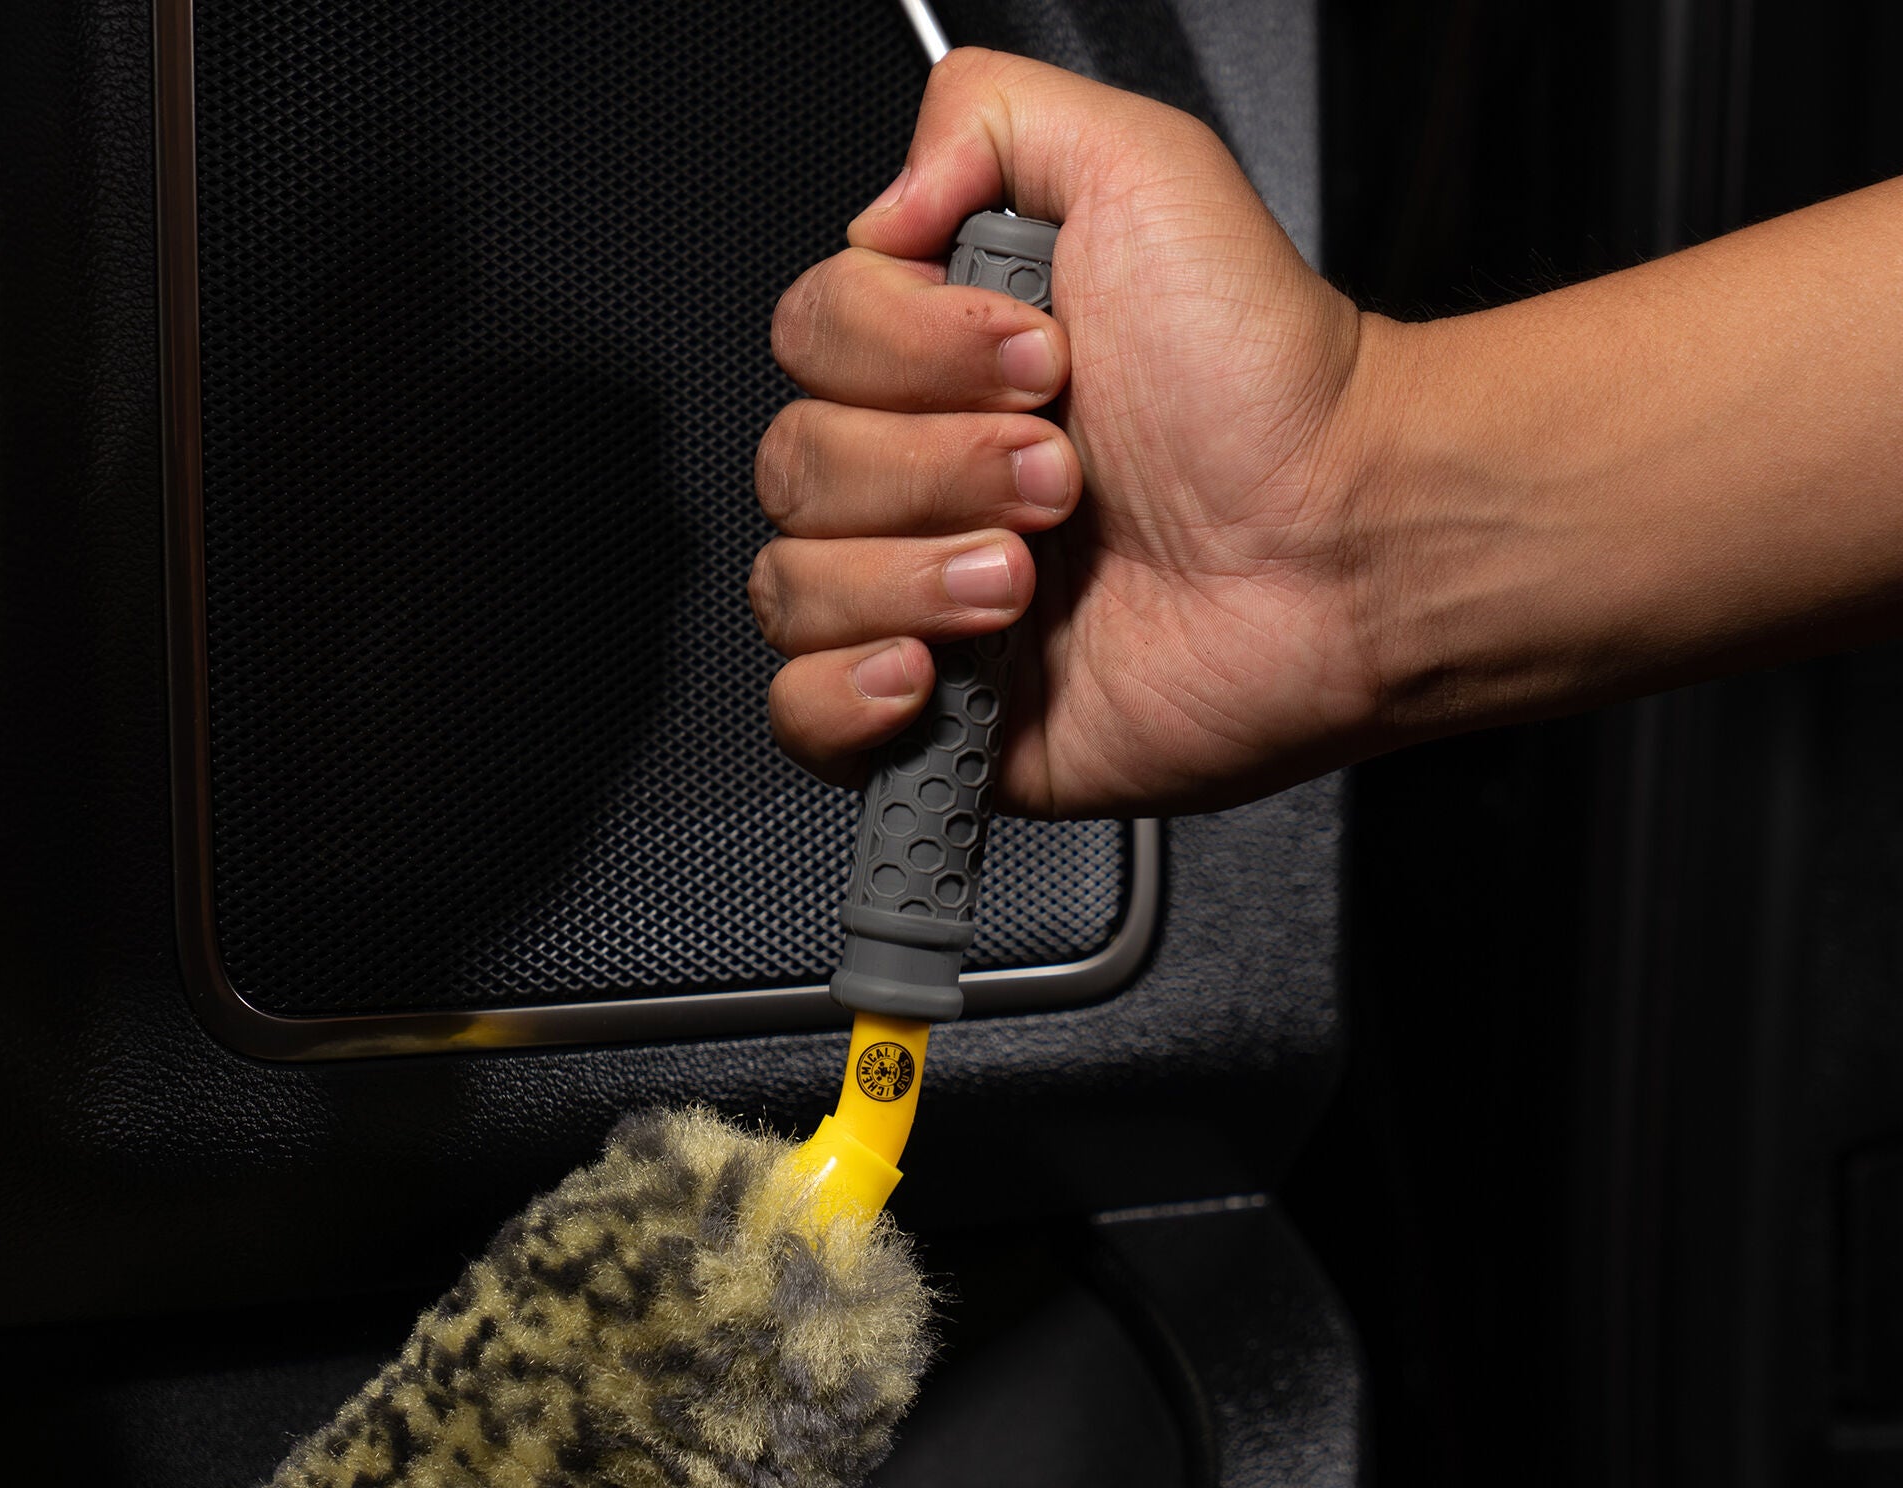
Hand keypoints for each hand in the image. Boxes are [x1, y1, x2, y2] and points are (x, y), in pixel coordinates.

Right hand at [748, 48, 1376, 818]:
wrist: (1343, 548)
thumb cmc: (1269, 386)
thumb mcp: (1144, 168)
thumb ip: (988, 119)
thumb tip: (882, 204)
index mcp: (946, 365)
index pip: (810, 339)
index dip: (905, 351)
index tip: (1041, 360)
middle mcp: (925, 481)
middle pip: (795, 466)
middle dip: (933, 469)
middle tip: (1063, 475)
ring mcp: (928, 603)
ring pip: (791, 589)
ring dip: (910, 574)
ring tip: (1029, 578)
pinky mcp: (945, 721)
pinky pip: (803, 719)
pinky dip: (841, 695)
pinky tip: (928, 669)